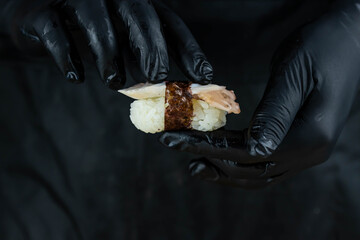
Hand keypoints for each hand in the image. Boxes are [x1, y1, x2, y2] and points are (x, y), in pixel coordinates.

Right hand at [2, 0, 211, 89]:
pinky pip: (56, 34)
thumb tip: (166, 86)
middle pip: (139, 15)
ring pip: (97, 23)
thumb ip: (142, 54)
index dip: (189, 49)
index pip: (169, 23)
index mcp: (135, 3)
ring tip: (114, 83)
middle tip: (158, 78)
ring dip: (109, 56)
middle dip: (152, 48)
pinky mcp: (41, 11)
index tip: (204, 75)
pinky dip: (67, 57)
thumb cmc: (89, 28)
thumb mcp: (122, 37)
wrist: (37, 12)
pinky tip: (75, 77)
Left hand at [159, 2, 359, 187]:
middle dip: (213, 163)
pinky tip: (221, 153)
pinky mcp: (301, 141)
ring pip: (259, 172)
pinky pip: (266, 160)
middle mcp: (311, 152)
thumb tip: (253, 149)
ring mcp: (308, 149)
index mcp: (311, 137)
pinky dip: (240, 159)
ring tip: (196, 163)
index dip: (210, 150)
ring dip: (225, 169)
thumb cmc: (323, 48)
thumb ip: (274, 114)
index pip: (249, 154)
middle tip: (179, 149)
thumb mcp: (294, 75)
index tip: (179, 141)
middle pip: (253, 171)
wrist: (349, 38)